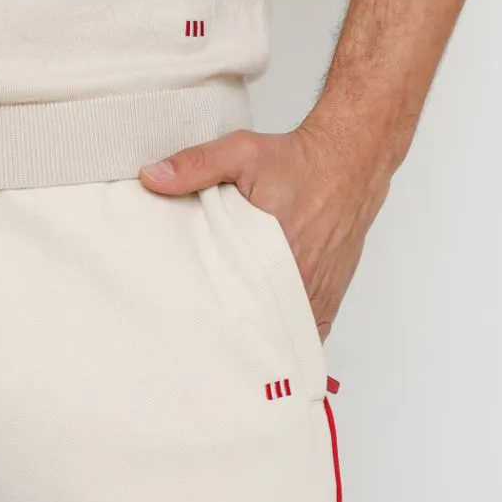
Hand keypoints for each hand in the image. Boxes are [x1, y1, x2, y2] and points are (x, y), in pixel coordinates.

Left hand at [140, 115, 392, 339]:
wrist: (349, 161)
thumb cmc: (298, 161)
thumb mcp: (241, 152)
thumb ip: (196, 166)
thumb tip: (152, 178)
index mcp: (273, 251)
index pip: (237, 306)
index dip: (213, 323)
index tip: (191, 332)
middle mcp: (300, 279)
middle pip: (261, 328)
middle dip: (233, 338)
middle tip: (204, 345)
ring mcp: (319, 291)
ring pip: (285, 335)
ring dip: (262, 341)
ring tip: (229, 350)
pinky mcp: (331, 293)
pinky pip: (309, 332)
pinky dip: (288, 338)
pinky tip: (266, 343)